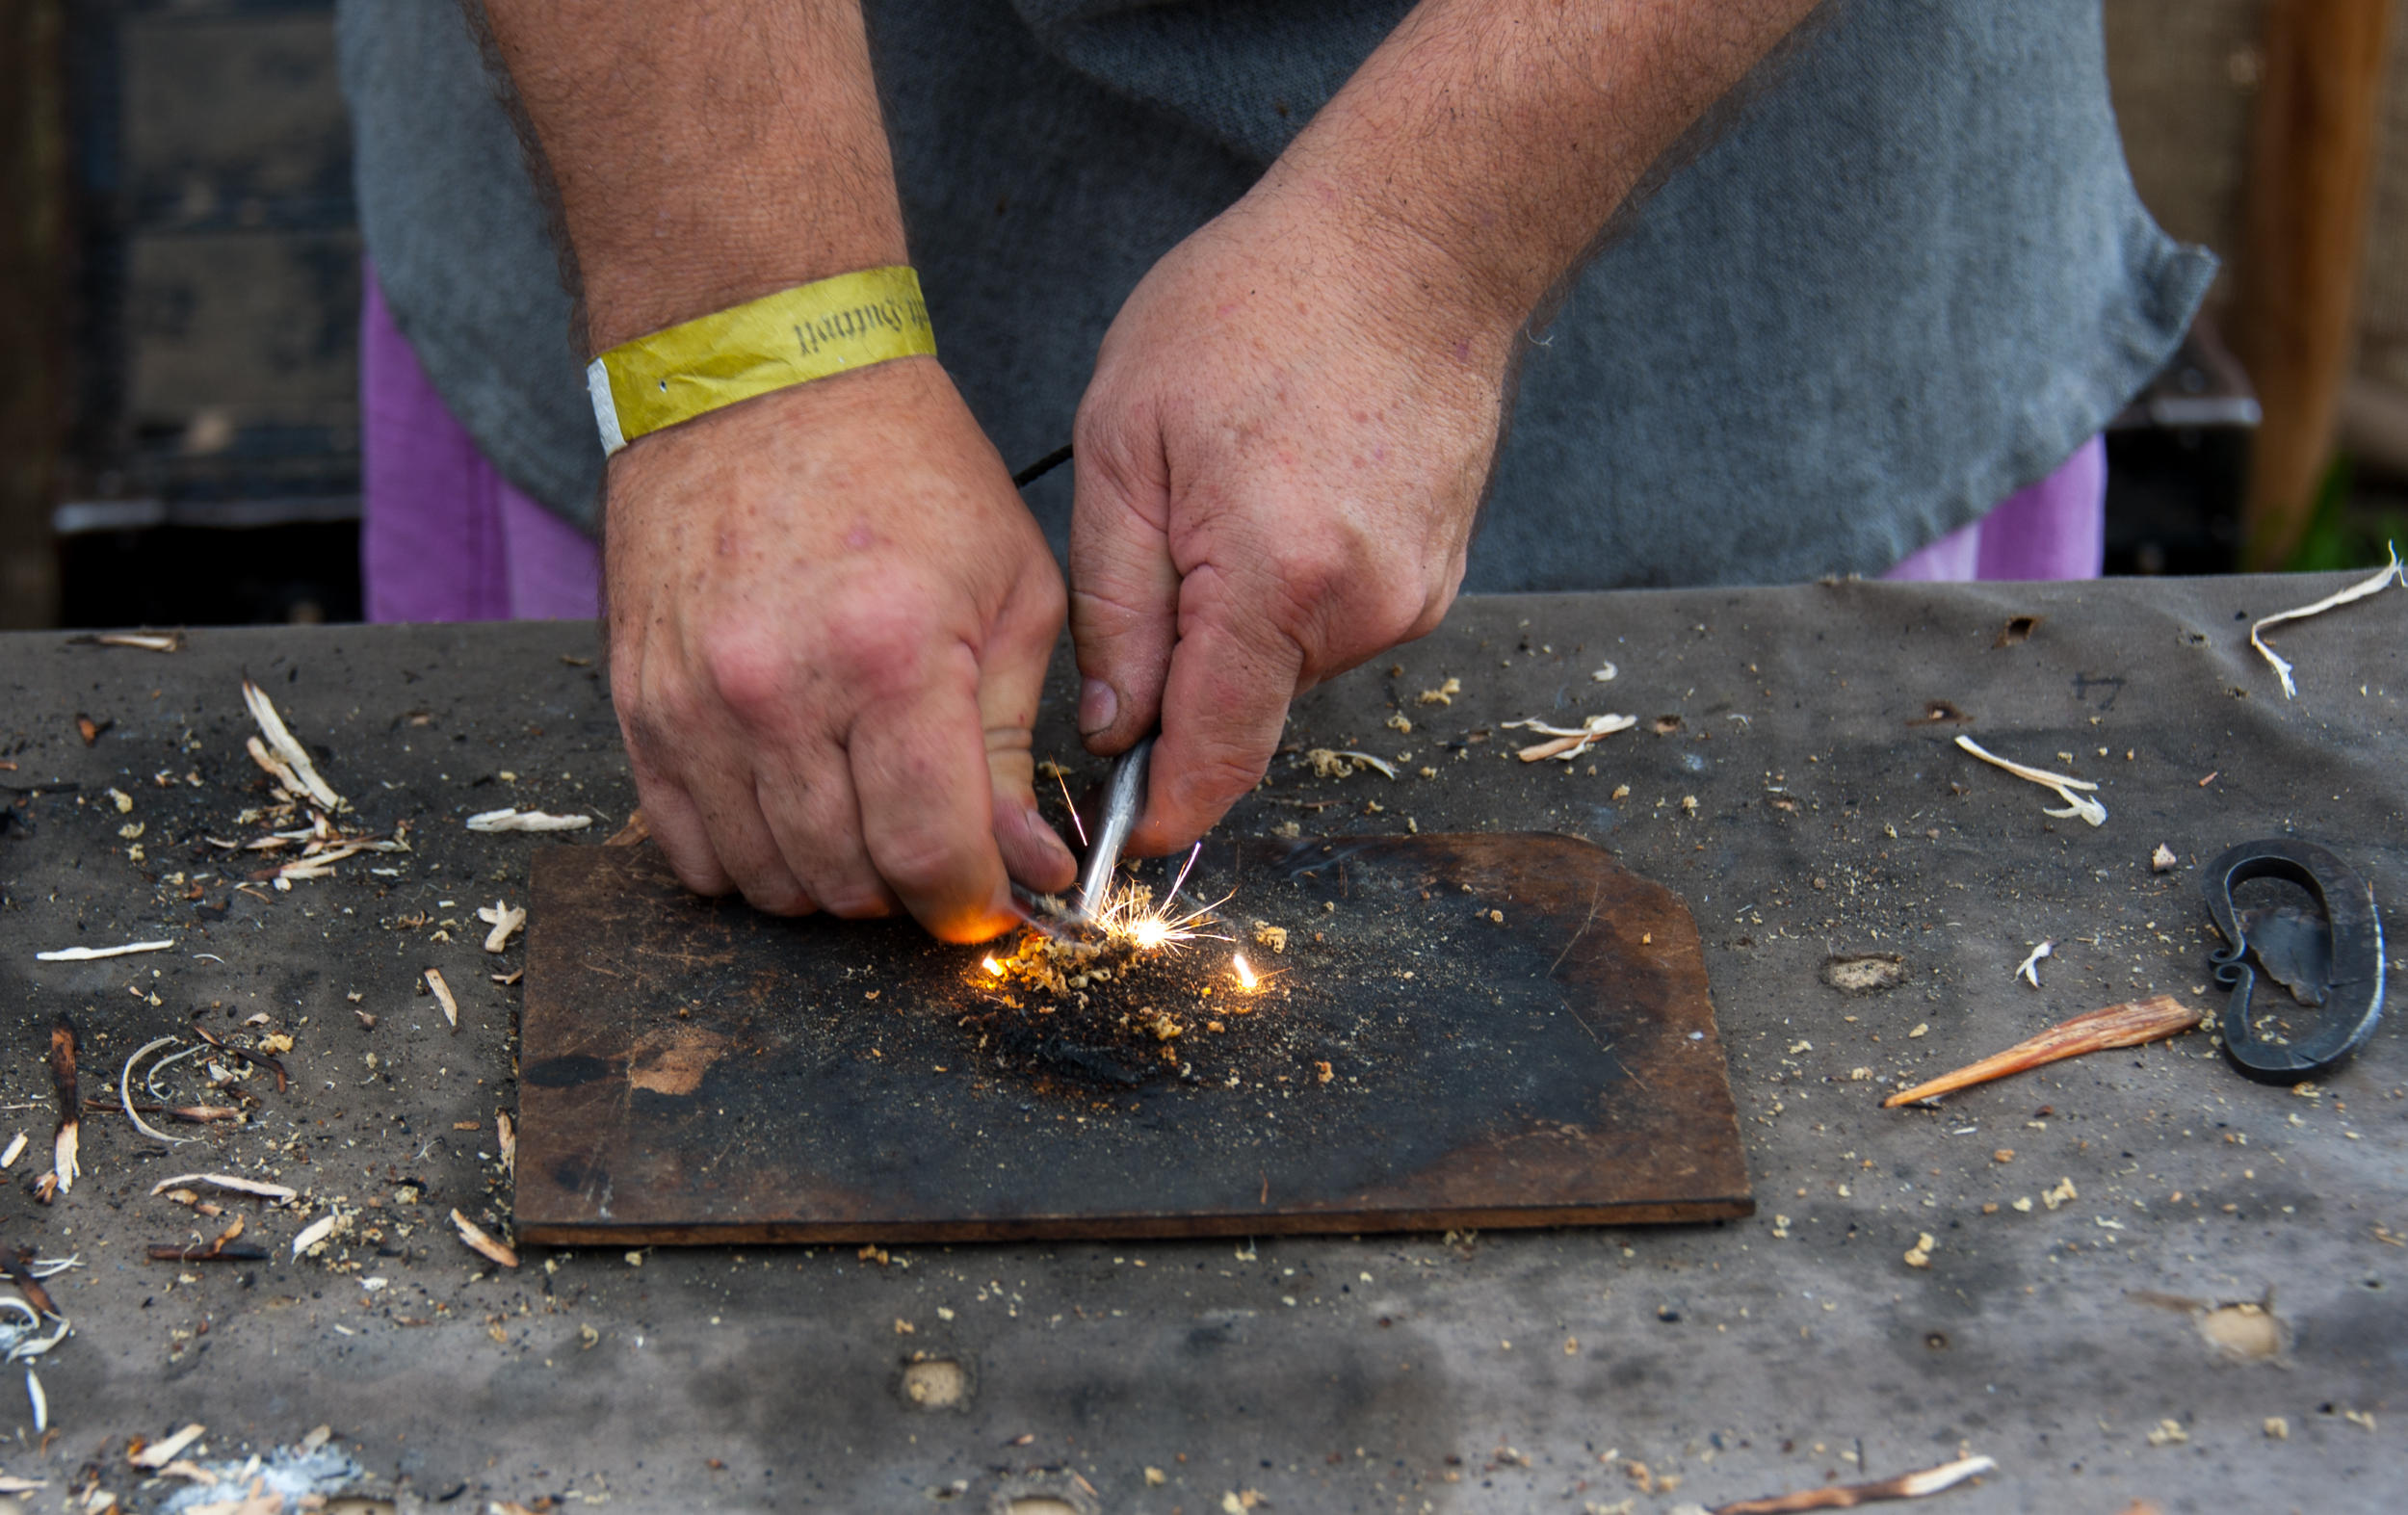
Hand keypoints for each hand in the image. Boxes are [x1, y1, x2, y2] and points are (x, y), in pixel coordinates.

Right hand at [607, 357, 1076, 940]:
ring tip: (865, 814)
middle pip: (847, 882)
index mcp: (893, 657)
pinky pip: (687, 845)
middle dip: (907, 888)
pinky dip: (747, 855)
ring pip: (766, 880)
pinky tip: (791, 806)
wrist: (757, 371)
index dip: (971, 903)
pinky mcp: (637, 702)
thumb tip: (1028, 866)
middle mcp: (781, 692)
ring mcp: (695, 703)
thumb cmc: (903, 466)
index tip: (992, 900)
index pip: (931, 854)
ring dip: (828, 879)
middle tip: (935, 841)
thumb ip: (1015, 743)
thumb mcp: (1011, 588)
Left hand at [1068, 184, 1517, 850]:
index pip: (1215, 758)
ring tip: (1229, 492)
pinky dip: (1292, 588)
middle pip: (1245, 708)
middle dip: (1186, 672)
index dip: (1162, 810)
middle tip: (1159, 548)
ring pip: (1288, 665)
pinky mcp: (1437, 577)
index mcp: (1275, 583)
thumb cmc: (1252, 310)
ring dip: (1241, 619)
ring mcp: (1414, 597)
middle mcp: (1363, 611)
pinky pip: (1335, 622)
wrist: (1411, 242)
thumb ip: (1116, 604)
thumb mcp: (1126, 440)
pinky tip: (1282, 491)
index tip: (1121, 840)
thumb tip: (1115, 729)